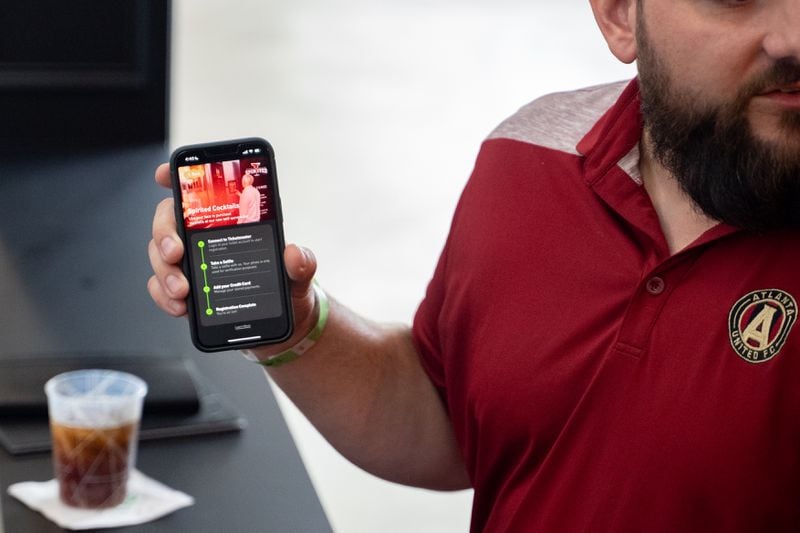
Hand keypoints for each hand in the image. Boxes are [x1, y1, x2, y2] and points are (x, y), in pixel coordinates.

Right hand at [146, 163, 319, 355]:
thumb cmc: (289, 288)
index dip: (176, 177)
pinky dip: (164, 296)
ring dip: (164, 271)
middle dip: (165, 234)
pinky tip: (180, 306)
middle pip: (167, 222)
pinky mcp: (186, 291)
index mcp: (230, 222)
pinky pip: (160, 287)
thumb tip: (293, 253)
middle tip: (178, 253)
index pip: (198, 193)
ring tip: (182, 289)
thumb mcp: (300, 273)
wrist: (285, 324)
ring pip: (159, 255)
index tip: (163, 174)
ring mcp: (192, 264)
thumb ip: (301, 262)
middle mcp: (205, 238)